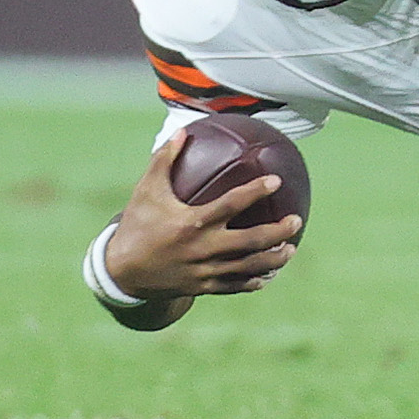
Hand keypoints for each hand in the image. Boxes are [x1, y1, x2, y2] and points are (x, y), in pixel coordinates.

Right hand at [105, 131, 302, 300]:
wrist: (121, 272)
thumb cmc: (138, 225)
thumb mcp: (147, 191)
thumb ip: (164, 160)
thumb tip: (181, 131)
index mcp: (192, 222)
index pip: (232, 204)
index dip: (256, 191)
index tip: (276, 180)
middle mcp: (203, 248)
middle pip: (251, 241)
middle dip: (278, 232)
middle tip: (297, 220)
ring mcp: (205, 270)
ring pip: (249, 267)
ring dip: (274, 259)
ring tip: (291, 249)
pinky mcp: (203, 287)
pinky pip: (235, 286)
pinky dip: (254, 281)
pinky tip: (269, 274)